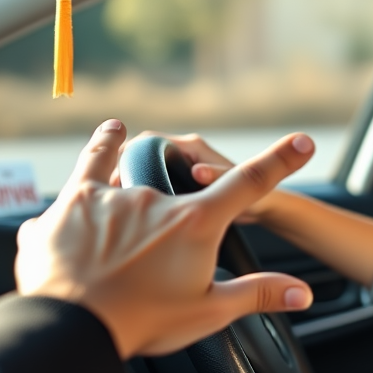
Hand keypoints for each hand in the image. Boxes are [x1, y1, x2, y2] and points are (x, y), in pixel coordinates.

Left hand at [15, 119, 314, 358]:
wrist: (71, 328)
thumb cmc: (140, 322)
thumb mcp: (208, 311)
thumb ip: (258, 294)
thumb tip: (301, 293)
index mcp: (195, 223)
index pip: (250, 184)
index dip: (281, 161)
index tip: (302, 143)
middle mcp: (157, 200)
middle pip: (182, 191)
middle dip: (180, 217)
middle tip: (161, 262)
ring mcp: (115, 196)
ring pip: (137, 174)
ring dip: (142, 177)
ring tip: (148, 179)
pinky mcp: (75, 200)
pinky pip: (93, 162)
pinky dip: (104, 145)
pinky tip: (111, 132)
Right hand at [111, 131, 312, 223]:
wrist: (267, 210)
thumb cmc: (259, 197)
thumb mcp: (240, 191)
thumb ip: (218, 177)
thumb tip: (198, 172)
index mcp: (193, 148)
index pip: (147, 143)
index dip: (126, 158)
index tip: (112, 180)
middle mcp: (184, 154)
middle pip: (137, 159)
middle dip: (119, 177)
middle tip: (105, 201)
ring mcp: (179, 170)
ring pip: (140, 176)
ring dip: (125, 192)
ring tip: (110, 216)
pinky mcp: (177, 187)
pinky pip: (149, 192)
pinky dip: (136, 205)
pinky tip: (125, 228)